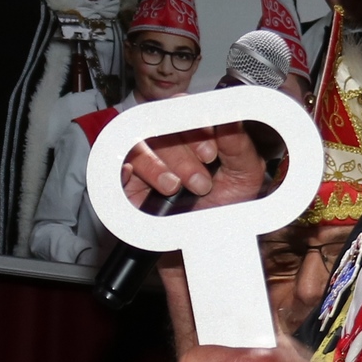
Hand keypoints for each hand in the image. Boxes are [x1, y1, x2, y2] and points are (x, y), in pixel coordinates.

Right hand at [116, 118, 272, 212]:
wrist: (208, 250)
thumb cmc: (226, 211)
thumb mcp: (244, 177)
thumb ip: (239, 146)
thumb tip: (230, 117)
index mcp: (195, 134)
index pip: (185, 111)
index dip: (195, 125)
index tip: (211, 151)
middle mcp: (169, 145)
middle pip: (160, 127)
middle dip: (183, 154)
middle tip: (201, 182)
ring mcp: (147, 164)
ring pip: (140, 148)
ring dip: (158, 167)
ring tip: (175, 189)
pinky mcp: (128, 186)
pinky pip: (117, 169)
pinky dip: (125, 170)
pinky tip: (137, 178)